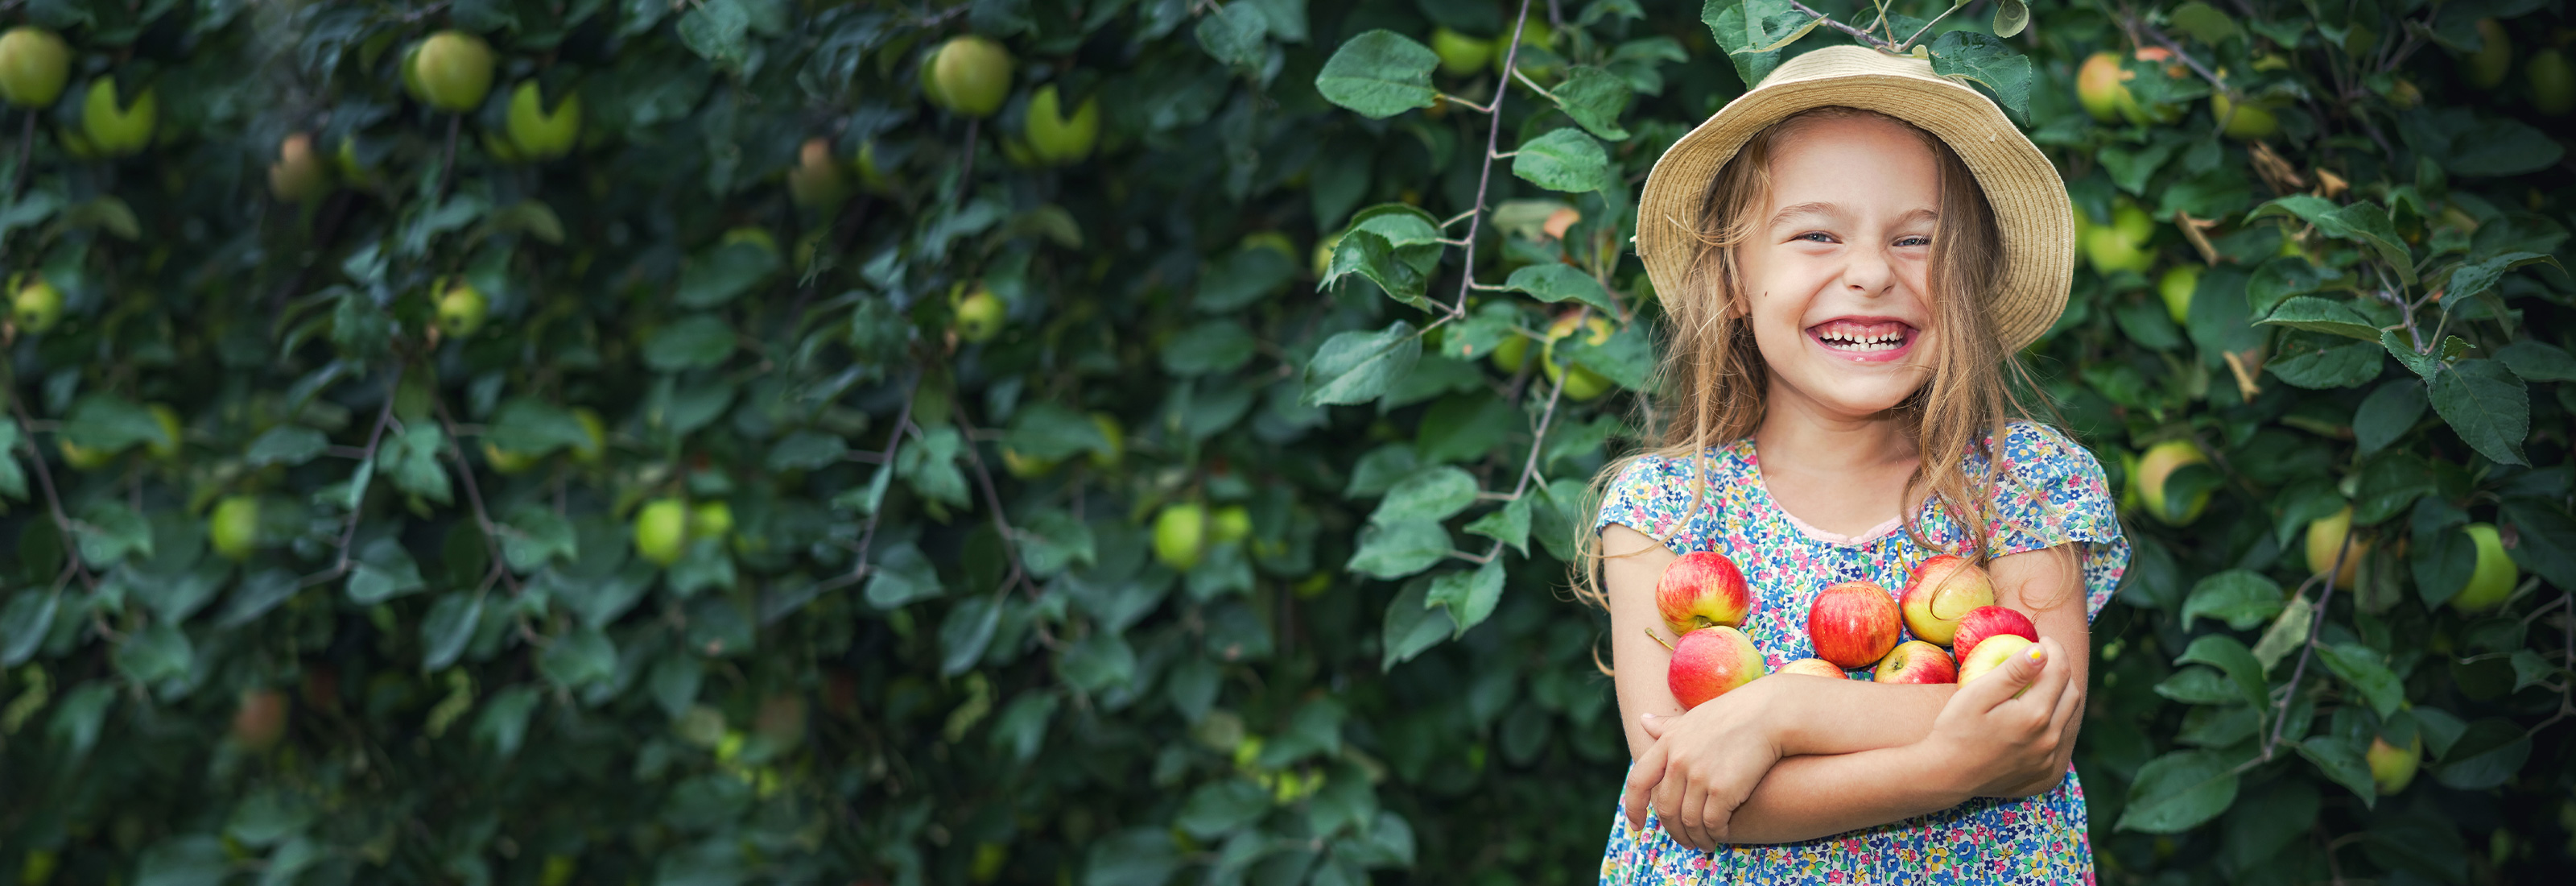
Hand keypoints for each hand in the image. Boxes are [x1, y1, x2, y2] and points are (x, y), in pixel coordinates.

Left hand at [1618, 679, 1785, 850]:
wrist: (1769, 714)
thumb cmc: (1733, 714)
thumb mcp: (1692, 718)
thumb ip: (1666, 726)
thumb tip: (1642, 721)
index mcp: (1667, 744)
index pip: (1638, 782)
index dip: (1634, 808)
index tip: (1637, 826)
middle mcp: (1678, 762)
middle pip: (1666, 809)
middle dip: (1674, 832)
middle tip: (1685, 842)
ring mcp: (1699, 776)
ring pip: (1689, 821)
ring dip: (1696, 838)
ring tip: (1705, 844)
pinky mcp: (1722, 790)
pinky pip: (1712, 823)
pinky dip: (1715, 834)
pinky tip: (1721, 835)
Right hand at [1921, 637, 2083, 797]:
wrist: (1946, 776)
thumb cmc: (1955, 730)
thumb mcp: (1978, 695)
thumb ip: (2012, 672)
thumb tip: (2041, 651)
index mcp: (2035, 715)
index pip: (2059, 672)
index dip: (2054, 650)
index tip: (2042, 639)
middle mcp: (2049, 737)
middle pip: (2071, 693)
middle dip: (2061, 670)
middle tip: (2042, 658)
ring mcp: (2047, 756)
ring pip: (2067, 716)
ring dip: (2059, 694)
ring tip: (2037, 682)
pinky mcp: (2042, 768)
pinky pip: (2057, 736)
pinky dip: (2052, 717)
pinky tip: (2032, 713)